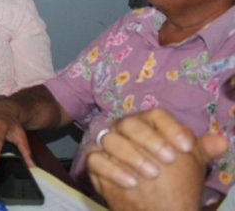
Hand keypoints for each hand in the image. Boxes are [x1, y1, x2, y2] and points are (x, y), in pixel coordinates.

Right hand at [87, 108, 227, 210]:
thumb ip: (203, 150)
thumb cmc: (172, 177)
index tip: (187, 147)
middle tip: (169, 160)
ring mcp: (108, 145)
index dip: (170, 128)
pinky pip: (97, 160)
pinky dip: (113, 170)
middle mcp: (125, 130)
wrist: (154, 202)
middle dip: (150, 140)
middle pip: (131, 124)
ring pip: (112, 140)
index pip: (156, 115)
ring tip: (152, 174)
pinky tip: (132, 183)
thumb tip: (221, 141)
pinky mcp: (96, 162)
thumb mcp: (190, 162)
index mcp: (148, 124)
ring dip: (132, 156)